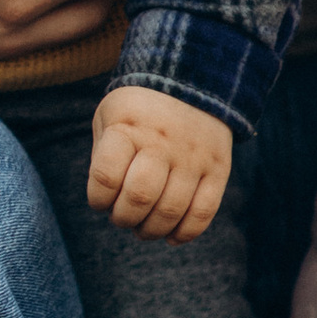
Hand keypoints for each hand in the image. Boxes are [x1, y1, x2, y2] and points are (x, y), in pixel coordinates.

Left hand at [87, 87, 231, 241]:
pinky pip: (204, 212)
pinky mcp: (218, 169)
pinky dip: (185, 233)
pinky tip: (171, 236)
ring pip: (171, 210)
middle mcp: (163, 142)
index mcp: (128, 128)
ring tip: (143, 228)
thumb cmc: (138, 112)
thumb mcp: (109, 118)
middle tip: (122, 217)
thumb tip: (108, 204)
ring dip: (152, 230)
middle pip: (139, 197)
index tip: (100, 200)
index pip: (106, 178)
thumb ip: (103, 158)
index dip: (98, 200)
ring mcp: (194, 156)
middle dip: (124, 218)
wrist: (192, 81)